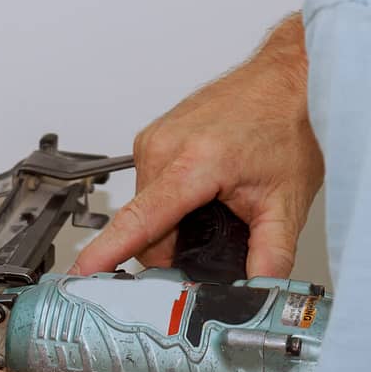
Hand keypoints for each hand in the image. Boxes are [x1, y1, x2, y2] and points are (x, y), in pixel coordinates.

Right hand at [71, 13, 322, 278]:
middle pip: (145, 228)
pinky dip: (171, 199)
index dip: (107, 253)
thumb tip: (261, 293)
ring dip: (174, 222)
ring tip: (215, 205)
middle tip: (216, 238)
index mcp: (193, 164)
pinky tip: (204, 189)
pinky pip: (149, 187)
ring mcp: (153, 139)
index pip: (139, 221)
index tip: (81, 273)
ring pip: (145, 209)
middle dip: (175, 246)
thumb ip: (272, 256)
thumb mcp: (288, 202)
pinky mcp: (152, 137)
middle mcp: (163, 148)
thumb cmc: (288, 125)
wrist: (289, 78)